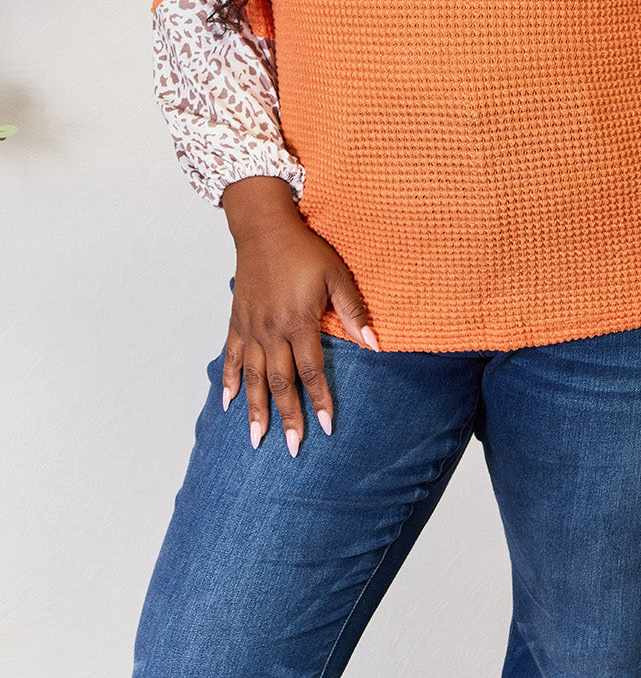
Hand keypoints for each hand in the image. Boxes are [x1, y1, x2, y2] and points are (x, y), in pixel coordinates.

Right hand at [220, 176, 378, 456]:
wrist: (264, 227)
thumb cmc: (304, 249)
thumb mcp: (336, 274)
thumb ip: (354, 311)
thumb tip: (376, 344)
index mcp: (298, 322)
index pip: (311, 371)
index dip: (319, 400)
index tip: (326, 427)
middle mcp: (271, 331)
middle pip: (279, 383)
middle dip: (287, 417)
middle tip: (292, 450)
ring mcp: (251, 328)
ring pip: (252, 377)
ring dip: (255, 410)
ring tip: (257, 440)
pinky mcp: (237, 321)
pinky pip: (231, 357)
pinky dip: (228, 381)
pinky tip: (227, 404)